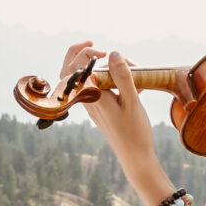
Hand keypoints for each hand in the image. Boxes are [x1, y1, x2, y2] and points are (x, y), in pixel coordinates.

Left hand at [59, 43, 159, 197]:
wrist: (135, 157)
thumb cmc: (134, 132)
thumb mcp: (132, 102)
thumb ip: (122, 77)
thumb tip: (113, 53)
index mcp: (91, 96)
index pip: (76, 67)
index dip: (86, 54)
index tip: (106, 54)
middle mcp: (87, 99)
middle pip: (70, 70)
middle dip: (80, 54)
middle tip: (98, 47)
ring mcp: (92, 104)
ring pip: (85, 78)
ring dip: (98, 66)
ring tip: (122, 64)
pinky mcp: (100, 108)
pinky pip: (96, 87)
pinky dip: (107, 77)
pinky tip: (129, 81)